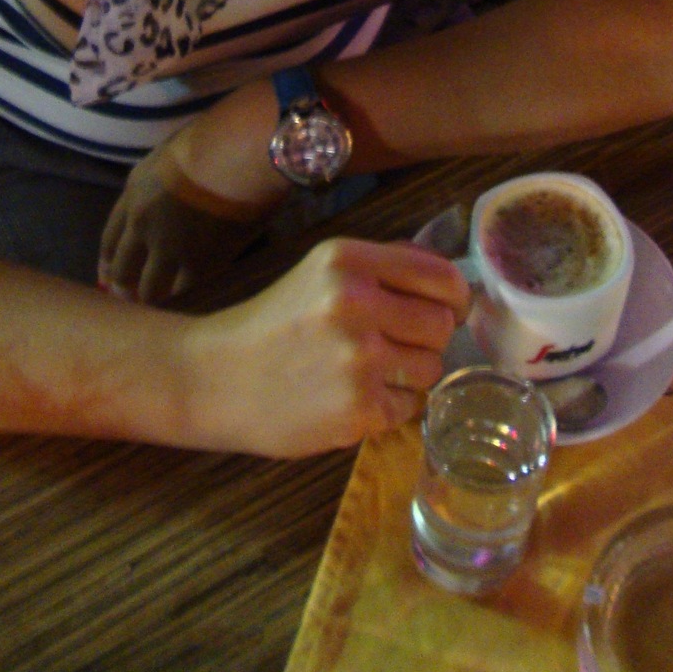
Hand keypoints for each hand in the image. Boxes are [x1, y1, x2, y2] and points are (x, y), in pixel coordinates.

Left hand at [98, 138, 273, 303]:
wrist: (237, 156)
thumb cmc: (211, 138)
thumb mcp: (171, 152)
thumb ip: (161, 178)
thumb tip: (167, 190)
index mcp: (134, 192)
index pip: (110, 237)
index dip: (107, 260)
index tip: (106, 276)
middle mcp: (143, 225)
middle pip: (122, 268)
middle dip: (123, 285)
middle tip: (128, 297)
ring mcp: (168, 249)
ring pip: (149, 288)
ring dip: (150, 295)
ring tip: (158, 300)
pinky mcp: (199, 265)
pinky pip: (183, 290)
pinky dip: (182, 293)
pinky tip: (186, 295)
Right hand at [182, 237, 470, 456]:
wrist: (218, 378)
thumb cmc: (277, 321)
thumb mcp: (323, 270)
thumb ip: (385, 266)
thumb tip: (451, 276)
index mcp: (349, 260)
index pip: (441, 276)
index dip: (454, 296)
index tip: (448, 309)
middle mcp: (356, 304)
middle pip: (442, 325)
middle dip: (428, 338)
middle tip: (398, 344)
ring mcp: (358, 361)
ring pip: (432, 368)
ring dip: (412, 374)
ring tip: (371, 371)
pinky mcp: (357, 411)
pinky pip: (411, 407)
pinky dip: (392, 406)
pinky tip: (356, 397)